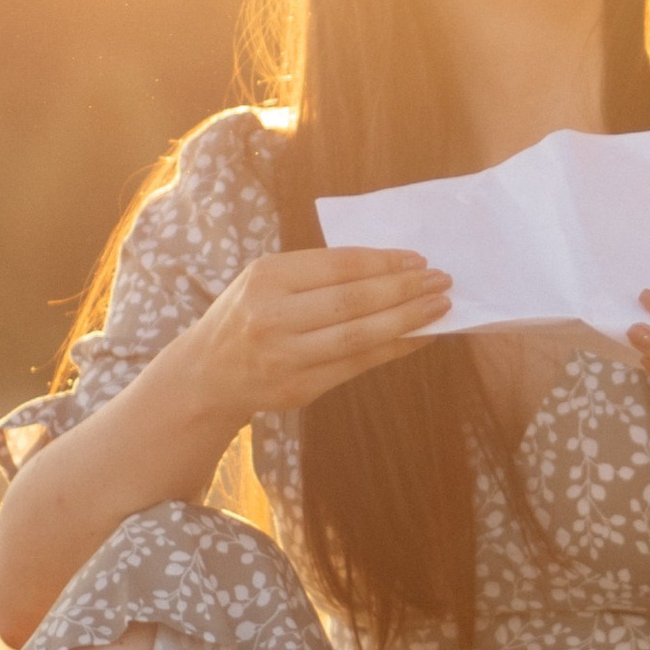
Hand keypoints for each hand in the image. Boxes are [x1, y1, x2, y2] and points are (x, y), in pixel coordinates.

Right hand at [182, 245, 451, 423]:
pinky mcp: (299, 388)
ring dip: (408, 320)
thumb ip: (318, 273)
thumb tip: (391, 268)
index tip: (420, 260)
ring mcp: (286, 356)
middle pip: (355, 300)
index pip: (340, 265)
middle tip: (443, 280)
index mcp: (267, 277)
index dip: (385, 262)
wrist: (207, 375)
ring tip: (440, 307)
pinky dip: (394, 349)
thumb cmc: (248, 315)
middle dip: (405, 289)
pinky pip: (358, 365)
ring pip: (361, 336)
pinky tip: (418, 336)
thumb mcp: (267, 280)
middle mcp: (273, 316)